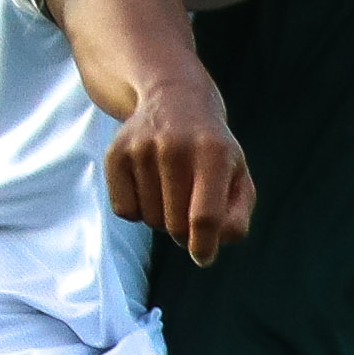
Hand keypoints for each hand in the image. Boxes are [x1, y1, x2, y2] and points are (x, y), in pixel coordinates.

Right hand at [103, 75, 253, 266]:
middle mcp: (175, 147)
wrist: (175, 98)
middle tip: (190, 208)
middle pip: (175, 225)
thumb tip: (213, 245)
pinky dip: (138, 210)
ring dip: (162, 219)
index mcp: (214, 153)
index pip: (205, 217)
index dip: (204, 246)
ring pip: (149, 220)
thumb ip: (236, 216)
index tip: (203, 256)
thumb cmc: (213, 150)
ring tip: (171, 191)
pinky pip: (125, 210)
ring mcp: (142, 148)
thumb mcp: (237, 176)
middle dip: (185, 230)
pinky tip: (149, 186)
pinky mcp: (116, 154)